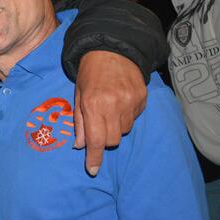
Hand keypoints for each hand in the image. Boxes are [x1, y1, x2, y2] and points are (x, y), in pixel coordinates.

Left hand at [73, 51, 146, 175]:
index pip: (95, 140)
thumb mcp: (78, 95)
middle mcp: (113, 106)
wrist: (112, 50)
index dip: (94, 157)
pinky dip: (126, 116)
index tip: (92, 169)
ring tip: (109, 108)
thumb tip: (80, 146)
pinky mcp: (142, 99)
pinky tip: (120, 102)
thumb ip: (79, 122)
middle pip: (112, 141)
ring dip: (115, 127)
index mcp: (93, 105)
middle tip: (98, 126)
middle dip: (104, 140)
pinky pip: (134, 119)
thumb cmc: (89, 73)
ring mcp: (130, 103)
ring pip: (124, 131)